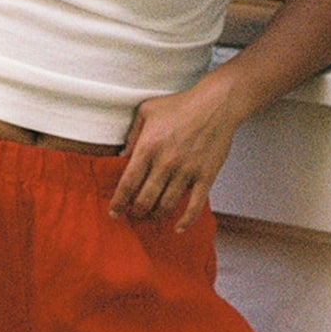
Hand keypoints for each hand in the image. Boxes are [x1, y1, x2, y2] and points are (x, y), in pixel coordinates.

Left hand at [109, 74, 243, 232]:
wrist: (216, 104)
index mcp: (148, 147)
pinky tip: (178, 227)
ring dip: (156, 216)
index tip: (114, 212)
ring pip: (166, 205)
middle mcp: (166, 163)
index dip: (118, 202)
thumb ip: (132, 135)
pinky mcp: (206, 176)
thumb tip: (121, 157)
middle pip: (145, 200)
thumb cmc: (181, 105)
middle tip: (133, 214)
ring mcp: (187, 171)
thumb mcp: (147, 111)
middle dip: (136, 212)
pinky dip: (185, 220)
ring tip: (152, 216)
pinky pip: (195, 206)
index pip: (127, 184)